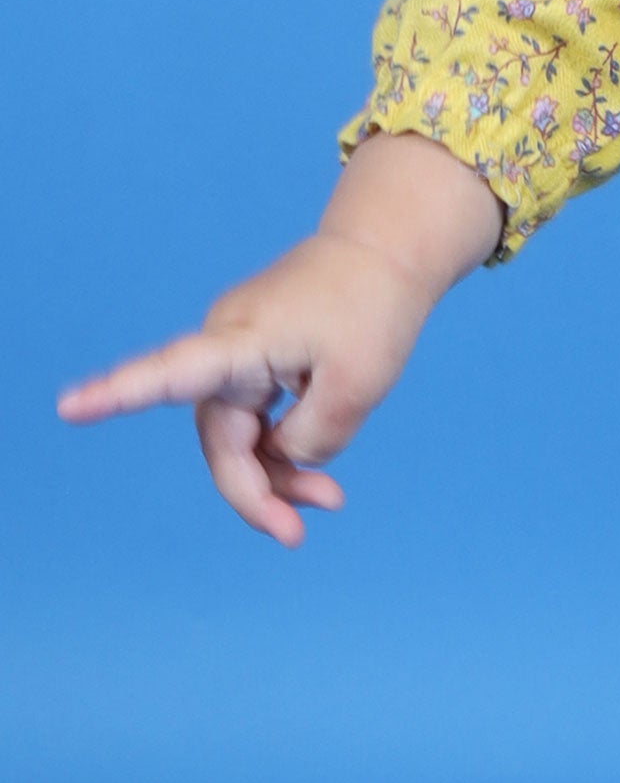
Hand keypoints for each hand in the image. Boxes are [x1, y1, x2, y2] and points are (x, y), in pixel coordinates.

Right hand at [56, 130, 503, 544]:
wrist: (387, 249)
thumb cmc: (373, 307)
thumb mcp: (359, 387)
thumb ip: (308, 439)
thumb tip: (276, 457)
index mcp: (244, 340)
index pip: (174, 372)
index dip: (119, 393)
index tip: (70, 406)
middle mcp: (227, 344)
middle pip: (221, 441)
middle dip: (257, 491)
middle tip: (296, 533)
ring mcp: (237, 351)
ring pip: (240, 437)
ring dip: (276, 475)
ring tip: (328, 500)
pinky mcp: (252, 357)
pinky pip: (255, 419)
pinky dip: (282, 448)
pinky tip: (316, 479)